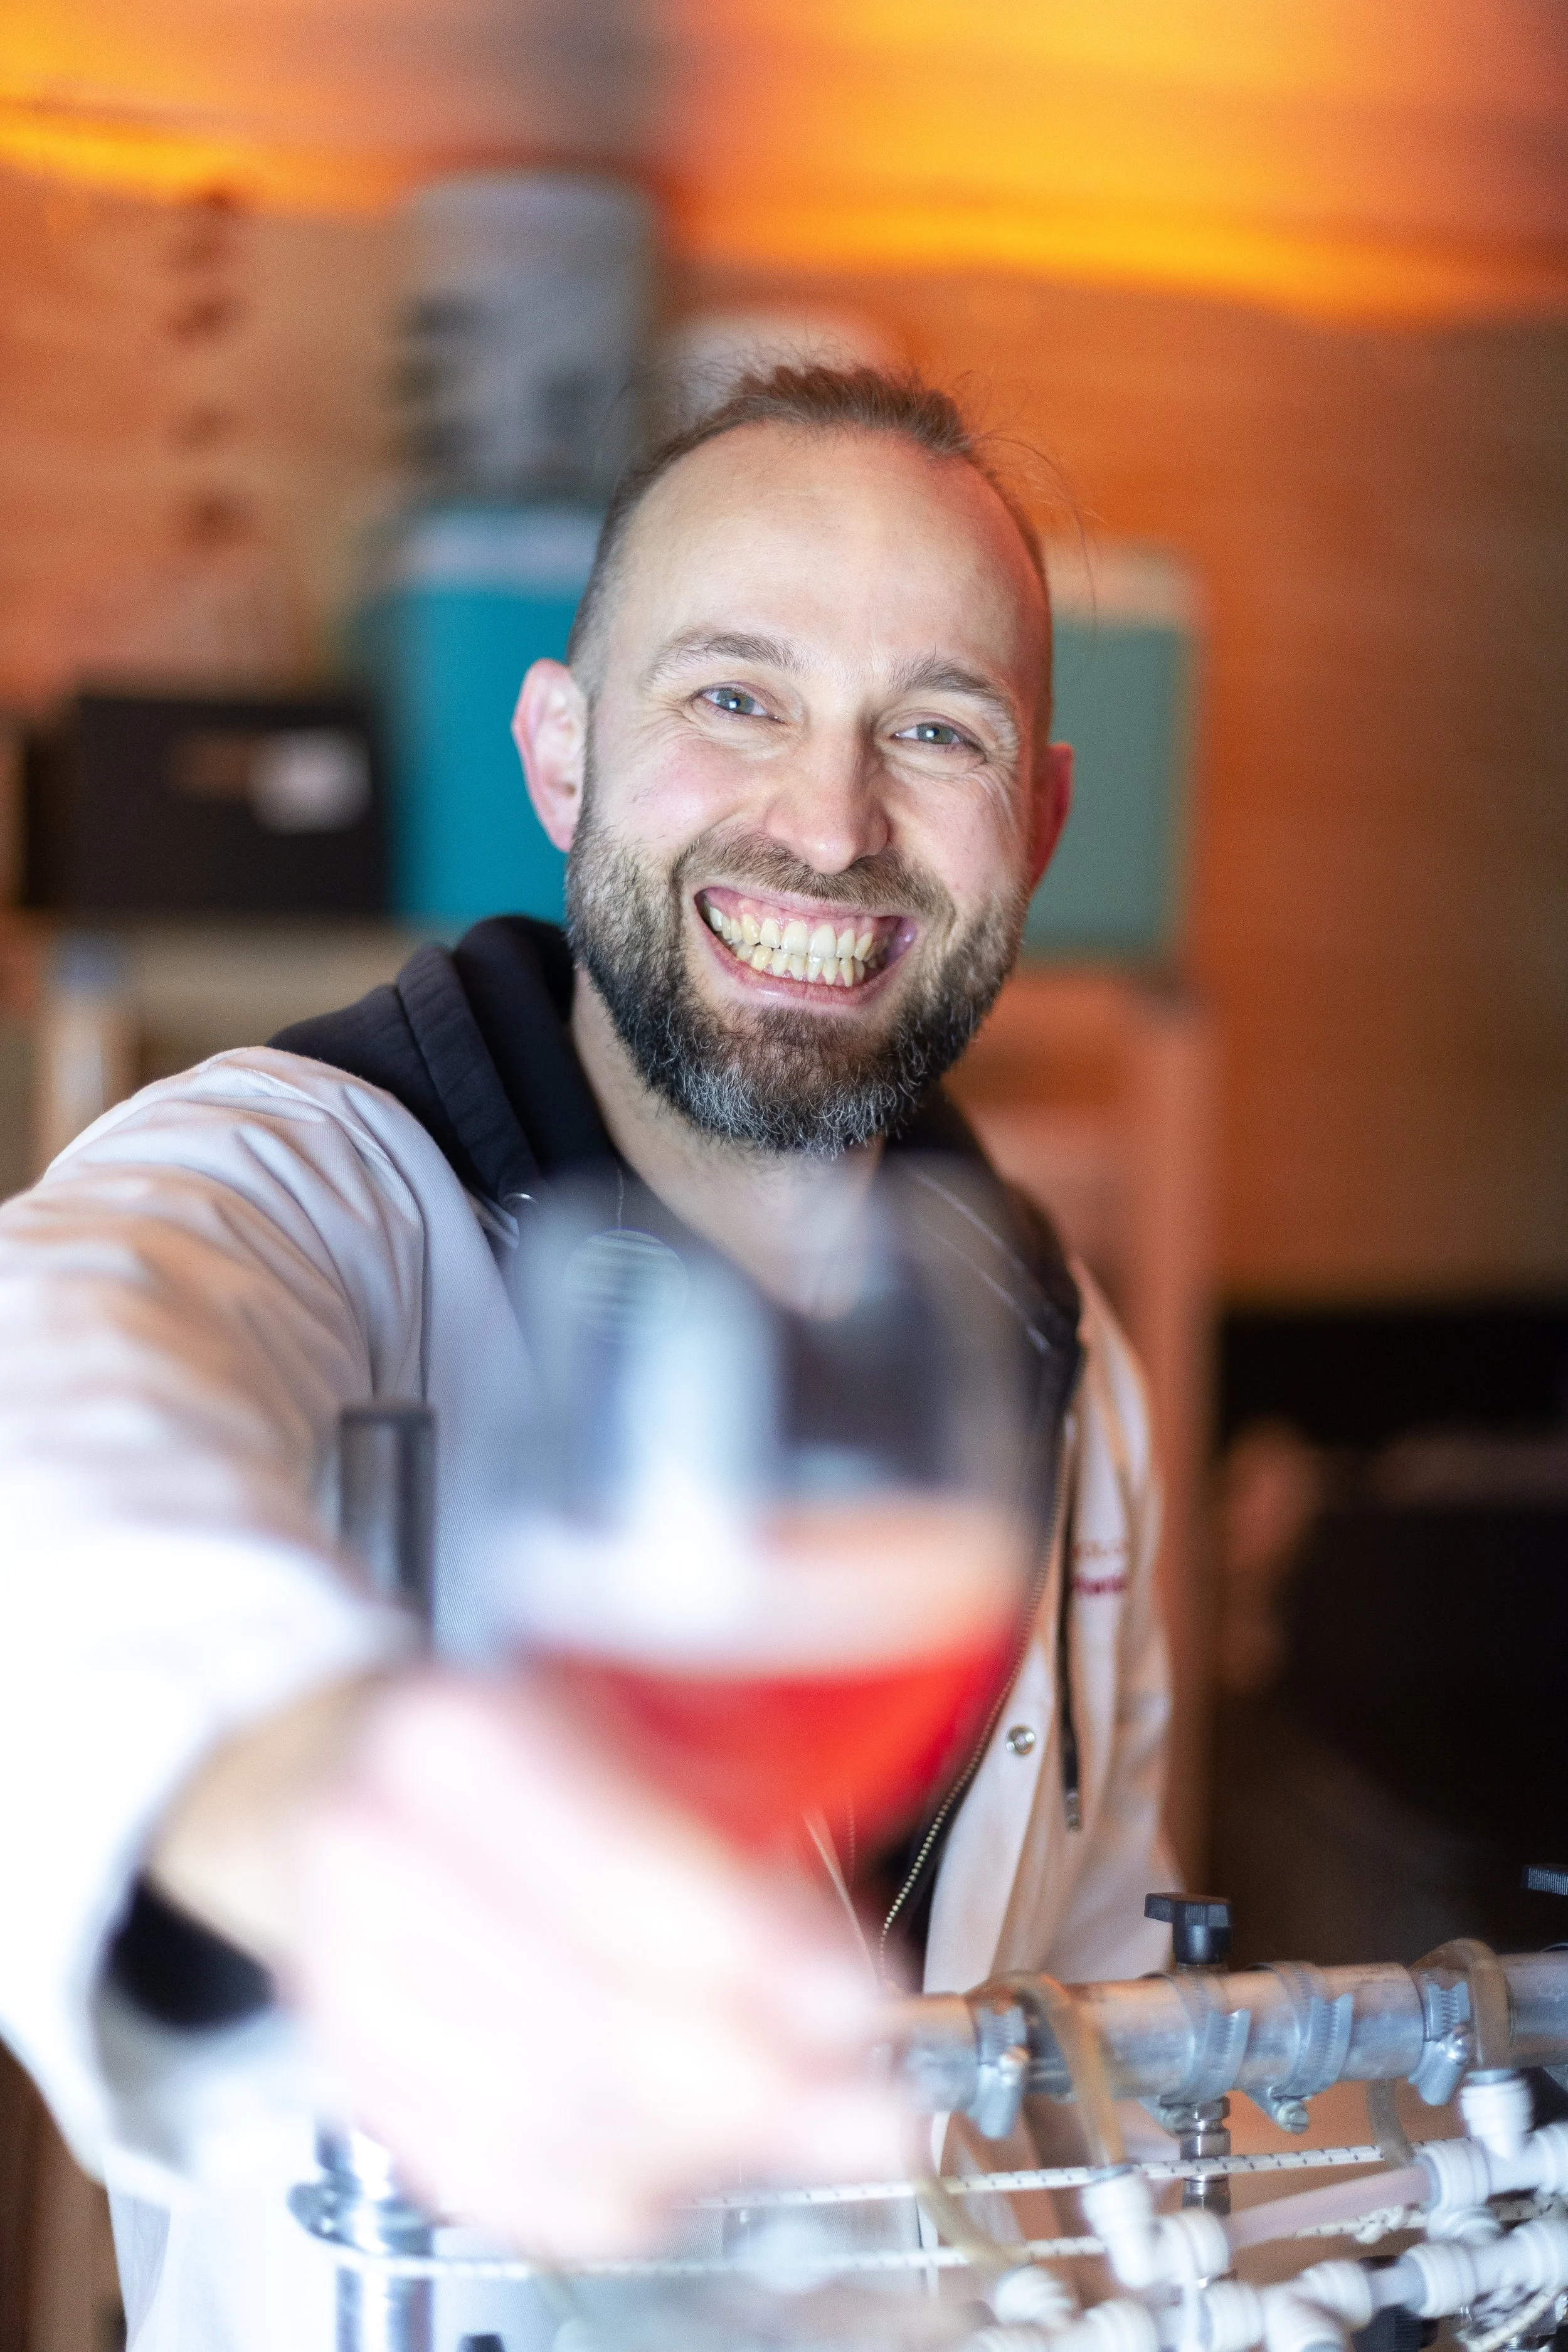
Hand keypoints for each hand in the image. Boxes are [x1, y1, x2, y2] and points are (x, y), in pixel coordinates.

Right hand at [150, 1671, 903, 2255]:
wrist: (337, 1777)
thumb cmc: (509, 1744)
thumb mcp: (619, 1710)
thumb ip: (729, 1815)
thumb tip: (843, 1949)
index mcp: (458, 1740)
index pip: (622, 1875)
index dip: (756, 1957)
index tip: (864, 2000)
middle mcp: (380, 1864)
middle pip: (589, 2020)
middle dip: (761, 2084)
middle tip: (878, 2107)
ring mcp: (351, 1989)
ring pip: (553, 2116)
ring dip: (713, 2150)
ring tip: (825, 2136)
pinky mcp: (362, 2085)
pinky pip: (504, 2180)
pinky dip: (624, 2189)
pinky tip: (712, 2167)